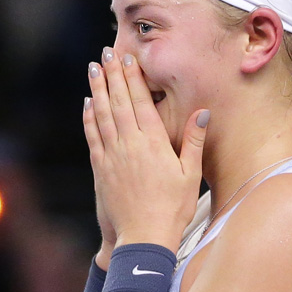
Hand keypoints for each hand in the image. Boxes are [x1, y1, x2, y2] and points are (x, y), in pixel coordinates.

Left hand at [84, 48, 207, 249]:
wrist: (143, 237)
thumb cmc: (172, 208)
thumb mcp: (190, 174)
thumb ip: (193, 140)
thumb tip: (203, 111)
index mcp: (153, 143)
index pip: (141, 102)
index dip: (133, 78)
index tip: (128, 58)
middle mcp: (129, 145)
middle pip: (118, 102)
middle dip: (112, 76)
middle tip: (106, 54)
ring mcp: (112, 156)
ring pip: (102, 115)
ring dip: (97, 90)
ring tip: (93, 70)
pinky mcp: (101, 170)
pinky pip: (93, 137)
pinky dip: (89, 118)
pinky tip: (88, 104)